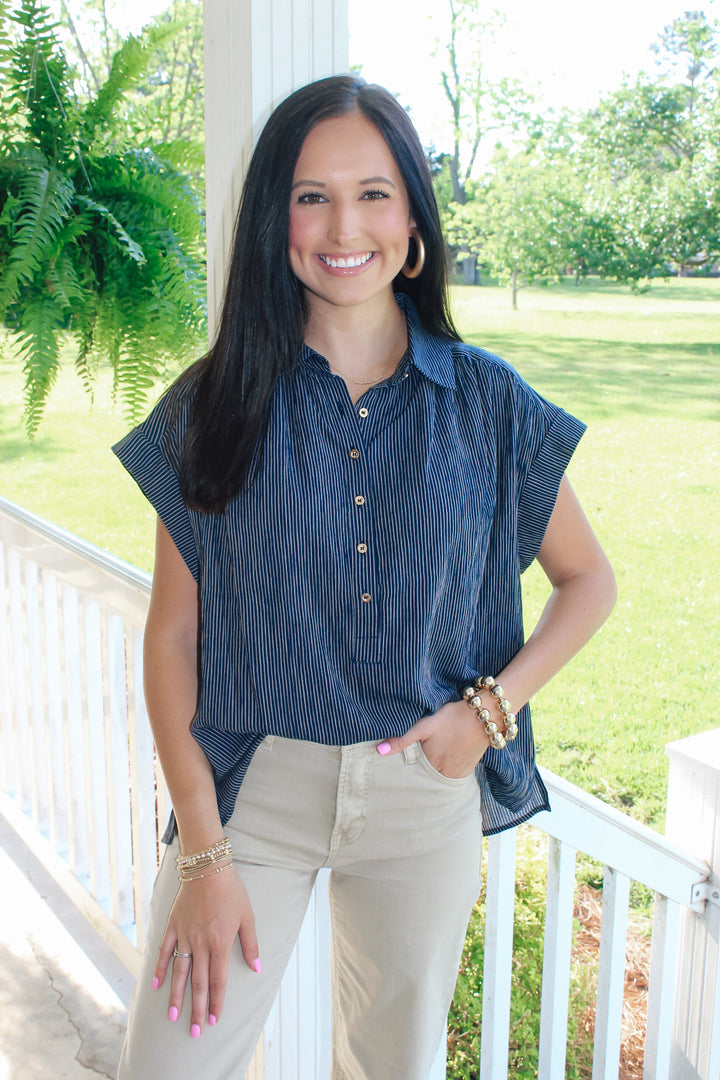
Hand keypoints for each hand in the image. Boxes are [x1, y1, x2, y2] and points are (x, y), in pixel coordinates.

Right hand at [153, 866, 258, 1036]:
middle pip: (198, 983)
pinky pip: (164, 951)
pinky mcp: (173, 927)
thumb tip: (257, 968)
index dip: (216, 1002)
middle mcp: (201, 944)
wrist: (208, 868)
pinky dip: (158, 969)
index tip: (214, 1020)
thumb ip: (251, 945)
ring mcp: (185, 936)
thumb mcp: (248, 917)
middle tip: (195, 1032)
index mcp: (220, 943)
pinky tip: (155, 985)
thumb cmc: (232, 891)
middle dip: (197, 1009)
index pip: (218, 981)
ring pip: (179, 973)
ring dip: (176, 996)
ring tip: (173, 1017)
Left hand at [377, 699, 489, 777]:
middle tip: (413, 772)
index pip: (412, 775)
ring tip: (429, 766)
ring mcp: (458, 773)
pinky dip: (446, 773)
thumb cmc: (452, 718)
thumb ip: (402, 740)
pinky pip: (453, 777)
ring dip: (433, 776)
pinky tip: (443, 764)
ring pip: (439, 780)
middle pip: (426, 779)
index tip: (397, 773)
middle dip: (419, 777)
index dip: (405, 773)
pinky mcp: (468, 770)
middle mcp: (444, 773)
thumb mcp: (425, 726)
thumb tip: (379, 751)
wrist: (484, 717)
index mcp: (430, 763)